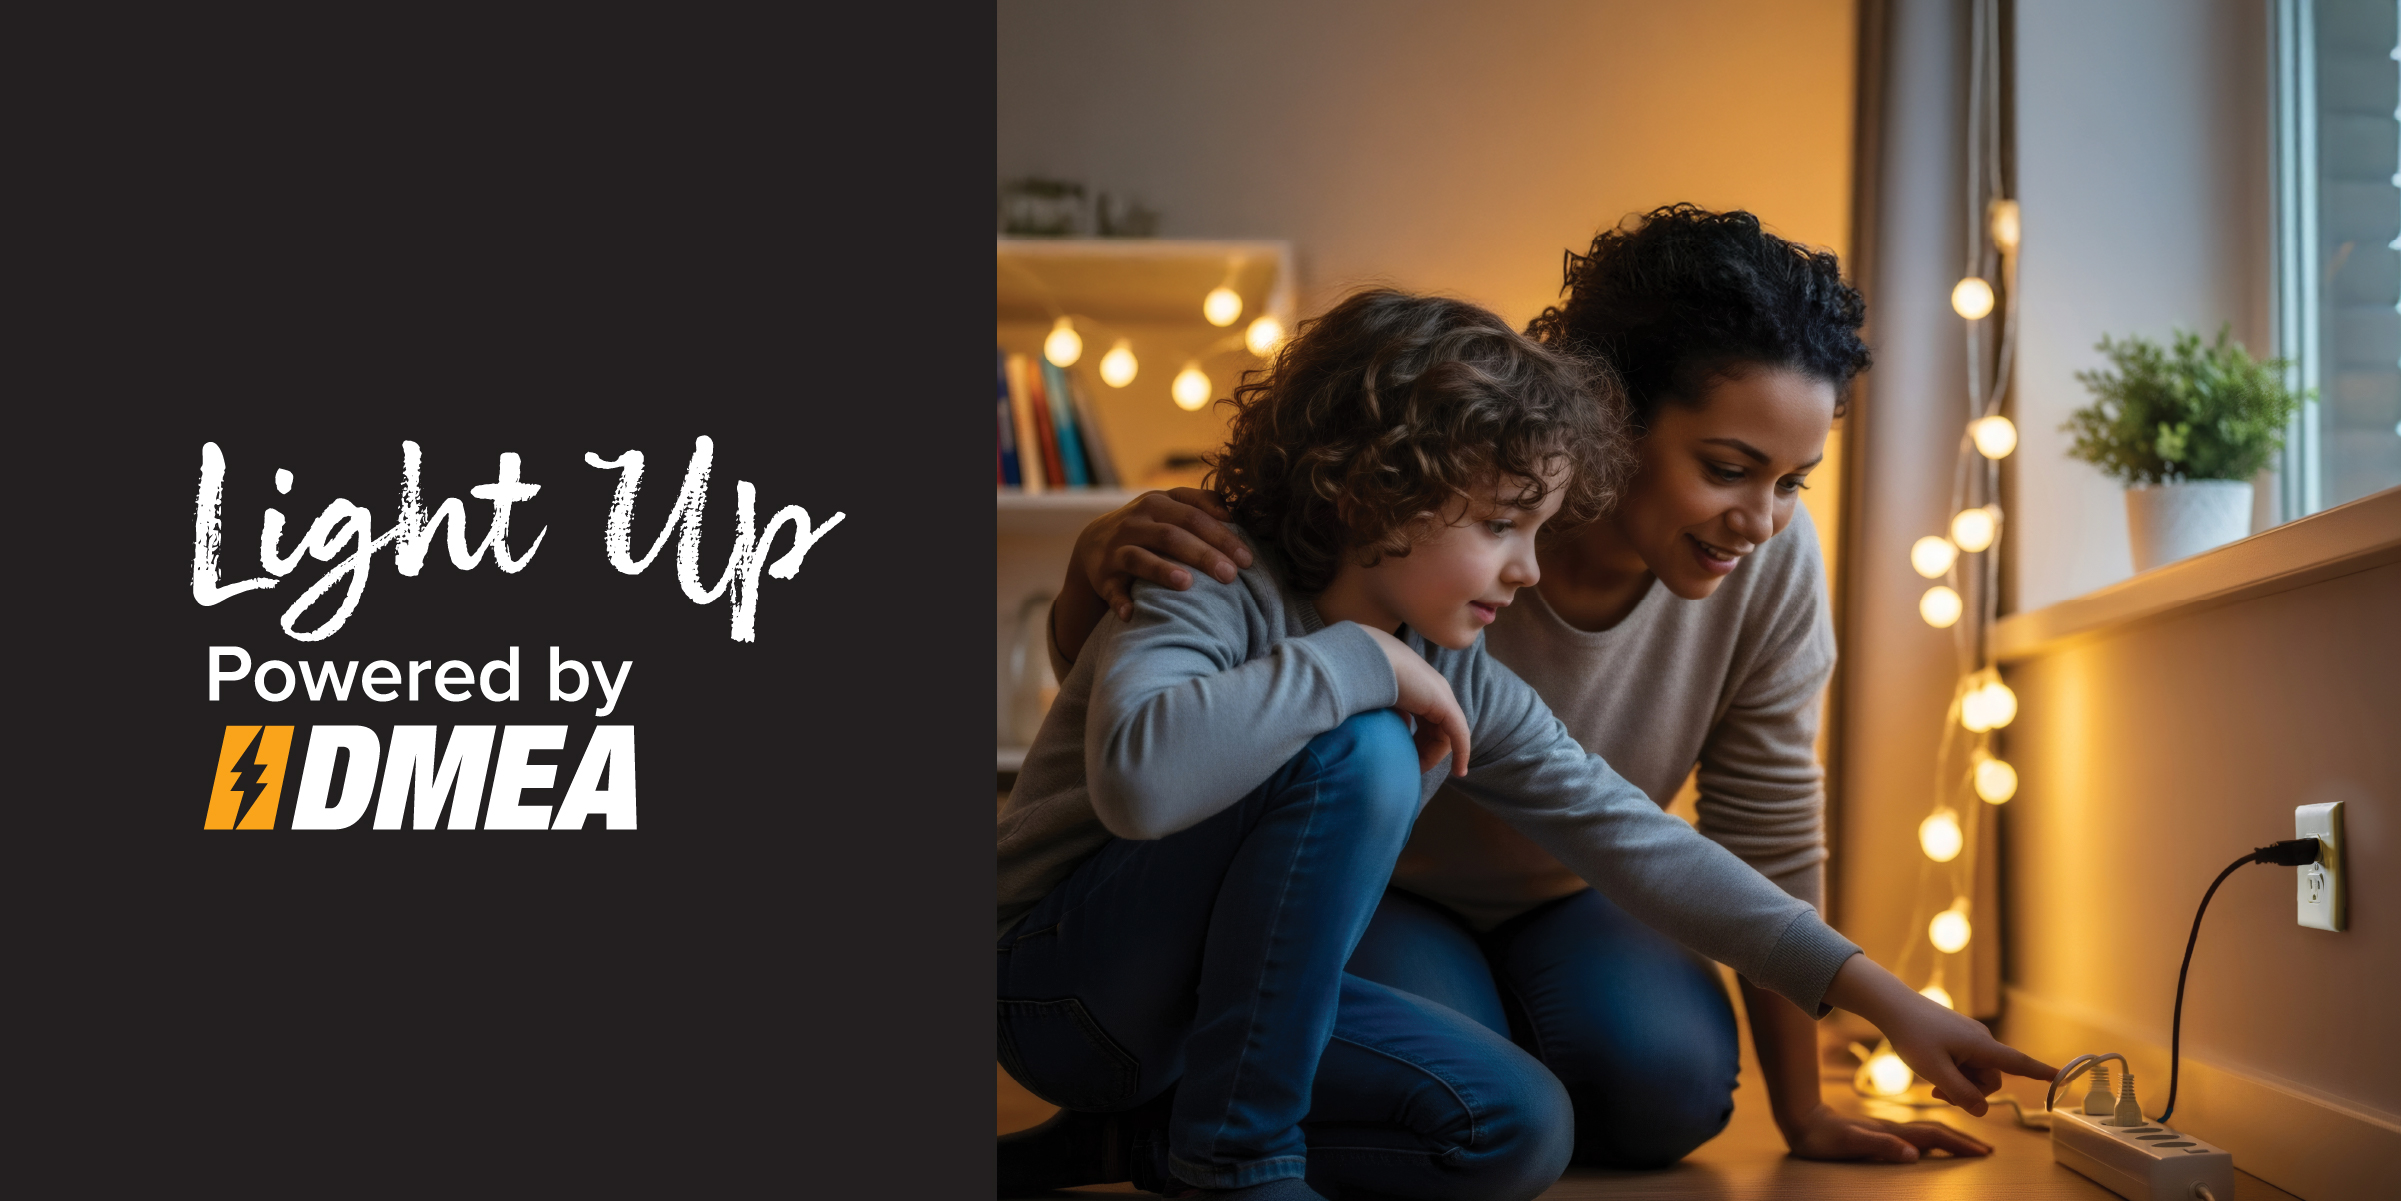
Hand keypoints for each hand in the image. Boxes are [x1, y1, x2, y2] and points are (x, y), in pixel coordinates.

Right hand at [1073, 488, 1251, 622]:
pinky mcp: (1103, 574)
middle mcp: (1137, 521)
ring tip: (1187, 583)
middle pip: (1172, 535)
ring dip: (1161, 570)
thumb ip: (1202, 504)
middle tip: (1230, 575)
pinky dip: (1119, 601)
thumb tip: (1236, 513)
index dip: (1222, 534)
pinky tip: (1131, 613)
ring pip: (1139, 557)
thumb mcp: (1171, 506)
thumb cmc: (1149, 525)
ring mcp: (1117, 547)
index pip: (1194, 514)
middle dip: (1203, 555)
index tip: (1246, 558)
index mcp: (1159, 502)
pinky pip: (1111, 588)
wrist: (1095, 542)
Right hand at [1360, 626, 1470, 775]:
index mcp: (1416, 686)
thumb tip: (1385, 740)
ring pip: (1448, 734)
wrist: (1365, 661)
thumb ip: (1385, 718)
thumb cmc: (1361, 680)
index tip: (1405, 760)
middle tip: (1411, 769)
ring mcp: (1440, 694)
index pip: (1426, 720)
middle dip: (1426, 752)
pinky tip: (1459, 771)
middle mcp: (1433, 689)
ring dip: (1436, 756)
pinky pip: (1459, 734)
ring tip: (1419, 770)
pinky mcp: (1444, 704)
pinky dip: (1461, 753)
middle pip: (1438, 729)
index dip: (1419, 743)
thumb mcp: (1375, 703)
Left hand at [1782, 1103, 1990, 1162]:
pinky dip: (1932, 1139)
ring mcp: (1888, 1129)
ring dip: (1951, 1138)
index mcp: (1892, 1131)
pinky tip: (1935, 1144)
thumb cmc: (1823, 1139)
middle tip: (1987, 1150)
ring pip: (1927, 1132)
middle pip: (1936, 1131)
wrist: (1802, 1121)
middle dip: (1963, 1140)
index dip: (1959, 1144)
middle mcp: (1894, 1128)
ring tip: (1970, 1146)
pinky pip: (1914, 1135)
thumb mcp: (1850, 1144)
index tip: (1983, 1152)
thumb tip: (1913, 1154)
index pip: (1934, 1136)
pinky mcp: (1880, 1133)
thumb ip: (1880, 1146)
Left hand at [1821, 955, 2055, 1116]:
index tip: (2063, 1077)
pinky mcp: (1959, 1038)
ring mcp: (1970, 1038)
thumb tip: (1984, 1112)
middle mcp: (1982, 1040)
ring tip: (1932, 1083)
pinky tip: (1933, 1073)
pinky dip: (1954, 1074)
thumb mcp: (1934, 1071)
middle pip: (1991, 1080)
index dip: (2042, 1073)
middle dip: (1970, 1093)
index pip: (2019, 1063)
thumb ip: (1960, 1094)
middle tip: (1938, 1093)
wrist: (1893, 1006)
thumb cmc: (1913, 1035)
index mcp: (1982, 1046)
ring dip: (1959, 1085)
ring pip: (1976, 1074)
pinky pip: (1966, 1064)